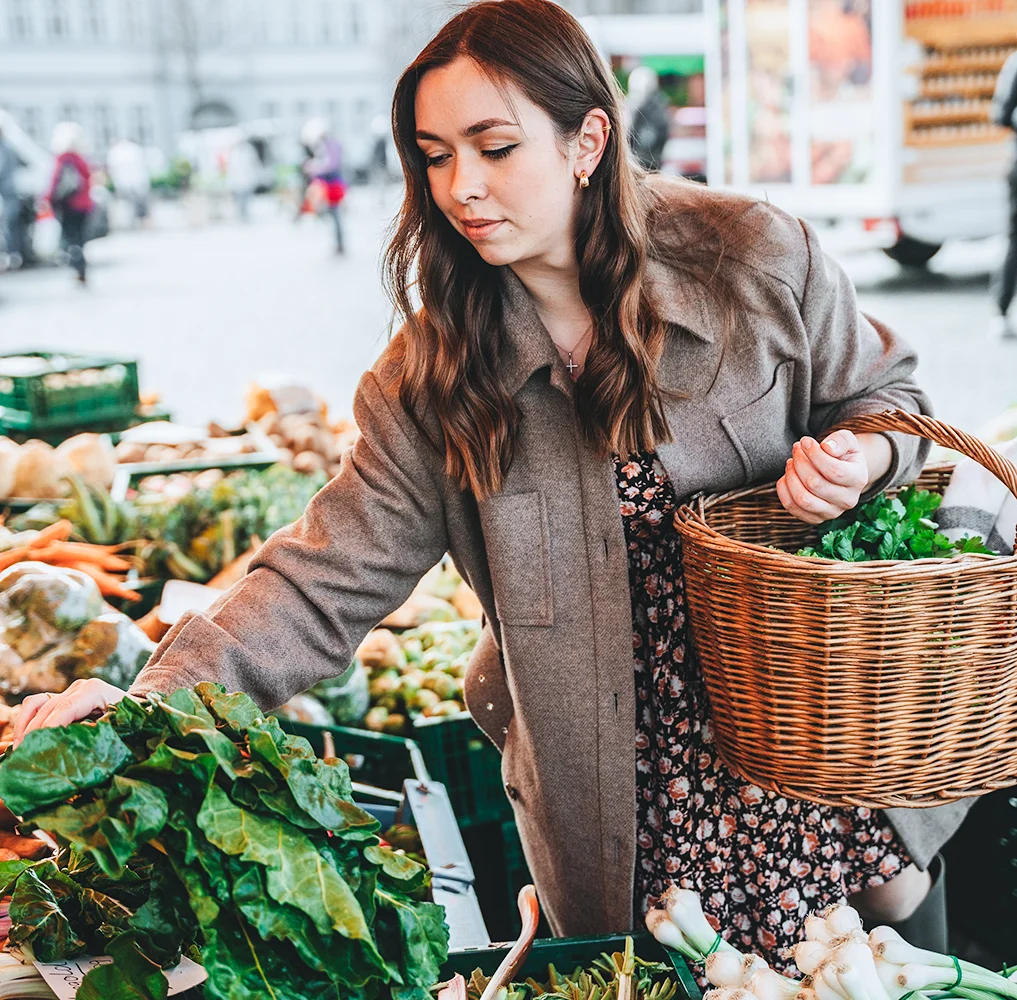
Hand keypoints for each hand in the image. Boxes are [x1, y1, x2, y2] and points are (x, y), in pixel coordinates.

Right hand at [12, 678, 127, 745]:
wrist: (138, 708)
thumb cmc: (133, 720)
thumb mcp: (120, 728)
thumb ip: (96, 733)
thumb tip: (70, 745)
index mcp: (94, 690)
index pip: (65, 709)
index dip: (49, 728)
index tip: (36, 747)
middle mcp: (79, 688)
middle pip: (47, 708)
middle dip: (33, 732)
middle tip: (24, 756)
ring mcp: (69, 691)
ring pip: (36, 704)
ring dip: (24, 726)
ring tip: (20, 749)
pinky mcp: (62, 698)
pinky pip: (37, 705)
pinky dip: (26, 720)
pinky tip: (22, 740)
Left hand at [776, 429, 867, 524]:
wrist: (840, 472)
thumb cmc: (841, 454)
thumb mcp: (846, 441)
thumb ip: (841, 440)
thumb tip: (827, 447)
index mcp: (858, 479)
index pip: (834, 471)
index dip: (814, 454)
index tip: (804, 441)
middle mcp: (848, 500)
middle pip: (814, 484)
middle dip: (800, 462)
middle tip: (796, 449)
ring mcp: (831, 513)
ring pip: (802, 499)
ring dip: (791, 477)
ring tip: (791, 462)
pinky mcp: (815, 519)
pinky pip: (792, 507)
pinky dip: (784, 490)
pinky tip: (787, 476)